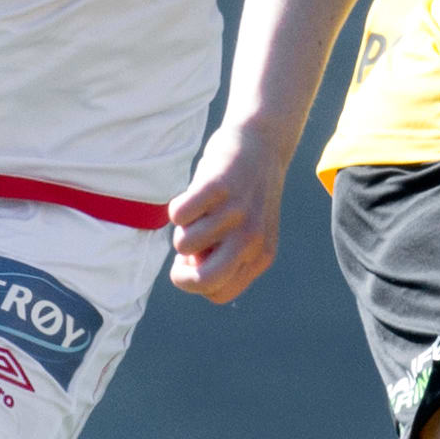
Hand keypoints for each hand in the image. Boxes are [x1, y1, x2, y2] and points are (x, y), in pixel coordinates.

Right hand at [164, 117, 290, 302]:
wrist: (262, 144)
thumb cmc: (244, 195)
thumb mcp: (246, 233)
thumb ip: (224, 258)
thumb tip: (189, 270)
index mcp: (260, 255)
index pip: (218, 294)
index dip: (198, 283)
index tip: (196, 262)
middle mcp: (252, 238)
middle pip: (204, 282)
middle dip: (182, 276)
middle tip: (182, 255)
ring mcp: (236, 213)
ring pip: (184, 244)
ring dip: (182, 229)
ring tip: (200, 211)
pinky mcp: (219, 187)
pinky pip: (178, 215)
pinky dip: (177, 206)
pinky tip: (196, 196)